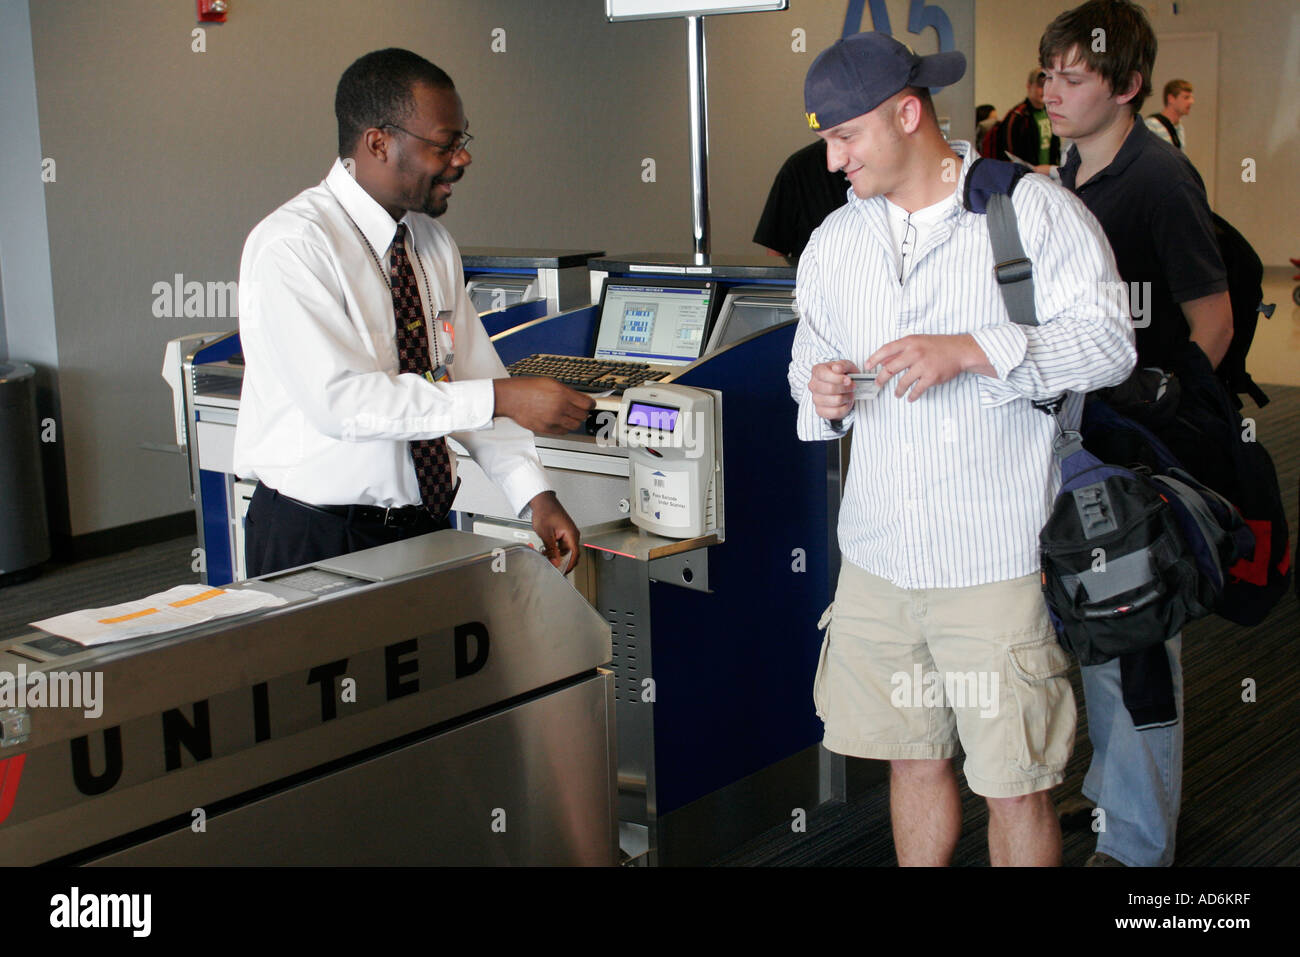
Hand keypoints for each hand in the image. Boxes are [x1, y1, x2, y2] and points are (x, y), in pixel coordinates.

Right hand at [493, 377, 594, 434]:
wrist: (510, 398)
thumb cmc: (526, 388)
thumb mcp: (550, 382)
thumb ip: (566, 391)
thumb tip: (579, 398)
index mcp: (562, 393)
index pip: (587, 403)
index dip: (590, 404)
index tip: (590, 404)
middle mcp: (559, 407)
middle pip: (582, 415)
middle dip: (582, 412)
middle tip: (579, 409)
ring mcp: (553, 419)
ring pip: (574, 425)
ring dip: (574, 421)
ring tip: (569, 416)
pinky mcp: (546, 428)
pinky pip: (563, 431)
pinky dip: (564, 427)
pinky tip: (560, 421)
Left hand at [529, 491, 580, 572]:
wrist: (543, 501)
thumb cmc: (545, 511)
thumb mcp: (546, 533)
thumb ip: (551, 550)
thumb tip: (555, 562)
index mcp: (571, 534)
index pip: (574, 554)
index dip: (569, 565)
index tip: (562, 572)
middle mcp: (572, 534)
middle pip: (571, 555)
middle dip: (562, 562)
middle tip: (553, 567)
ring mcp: (568, 534)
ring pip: (566, 551)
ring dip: (557, 556)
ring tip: (547, 557)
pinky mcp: (564, 534)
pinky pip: (562, 546)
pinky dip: (555, 551)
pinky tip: (547, 551)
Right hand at [808, 359, 859, 420]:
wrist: (843, 387)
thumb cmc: (843, 375)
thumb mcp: (846, 366)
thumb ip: (842, 365)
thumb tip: (837, 368)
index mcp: (817, 371)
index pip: (824, 375)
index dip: (838, 379)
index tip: (849, 380)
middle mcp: (813, 385)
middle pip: (830, 389)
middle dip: (846, 388)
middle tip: (853, 386)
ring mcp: (815, 399)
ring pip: (836, 401)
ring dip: (847, 397)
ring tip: (850, 393)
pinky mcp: (820, 411)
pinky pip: (836, 412)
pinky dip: (846, 407)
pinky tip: (847, 402)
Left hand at [866, 334, 991, 400]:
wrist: (960, 351)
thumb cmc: (938, 345)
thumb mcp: (918, 341)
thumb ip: (901, 350)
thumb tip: (883, 361)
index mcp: (910, 342)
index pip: (886, 349)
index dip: (874, 358)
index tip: (867, 366)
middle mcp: (915, 352)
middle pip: (890, 368)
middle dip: (881, 378)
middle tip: (878, 384)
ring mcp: (923, 365)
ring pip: (903, 382)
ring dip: (898, 390)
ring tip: (897, 394)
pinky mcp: (931, 376)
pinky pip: (917, 390)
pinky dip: (912, 395)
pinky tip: (910, 398)